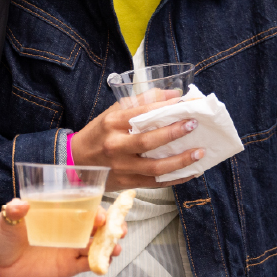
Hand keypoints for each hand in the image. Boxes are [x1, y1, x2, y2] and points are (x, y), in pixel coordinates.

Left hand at [0, 199, 124, 276]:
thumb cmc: (4, 238)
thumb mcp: (7, 222)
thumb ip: (14, 212)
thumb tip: (20, 204)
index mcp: (60, 214)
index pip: (83, 209)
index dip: (96, 210)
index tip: (101, 216)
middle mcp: (69, 230)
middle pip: (97, 226)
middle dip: (112, 226)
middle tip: (119, 229)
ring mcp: (71, 248)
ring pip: (97, 244)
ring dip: (110, 244)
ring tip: (117, 247)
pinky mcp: (68, 266)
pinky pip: (88, 264)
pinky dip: (100, 262)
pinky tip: (108, 260)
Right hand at [69, 93, 204, 190]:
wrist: (76, 162)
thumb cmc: (99, 134)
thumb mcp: (114, 113)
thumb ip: (142, 102)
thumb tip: (173, 94)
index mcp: (112, 123)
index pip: (141, 113)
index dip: (164, 108)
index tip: (185, 105)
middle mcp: (115, 145)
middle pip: (148, 141)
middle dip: (174, 132)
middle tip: (194, 125)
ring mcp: (121, 167)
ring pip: (155, 167)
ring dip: (180, 160)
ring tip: (199, 152)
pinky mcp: (127, 182)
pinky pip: (156, 182)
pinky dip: (176, 178)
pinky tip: (191, 171)